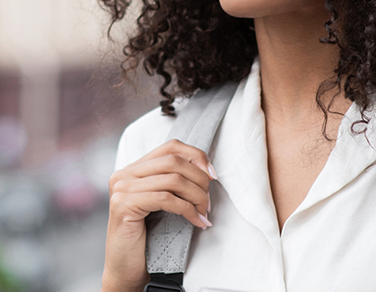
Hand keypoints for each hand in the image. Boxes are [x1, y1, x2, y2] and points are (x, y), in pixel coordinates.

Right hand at [100, 139, 216, 291]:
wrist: (126, 270)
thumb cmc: (148, 236)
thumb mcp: (163, 201)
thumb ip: (175, 180)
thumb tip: (207, 170)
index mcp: (134, 169)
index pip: (171, 146)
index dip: (196, 156)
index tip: (212, 174)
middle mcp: (124, 174)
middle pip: (174, 161)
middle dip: (199, 179)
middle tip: (208, 201)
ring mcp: (121, 189)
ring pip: (173, 179)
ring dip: (196, 196)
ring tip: (204, 212)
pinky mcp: (123, 205)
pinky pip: (166, 199)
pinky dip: (187, 209)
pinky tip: (197, 221)